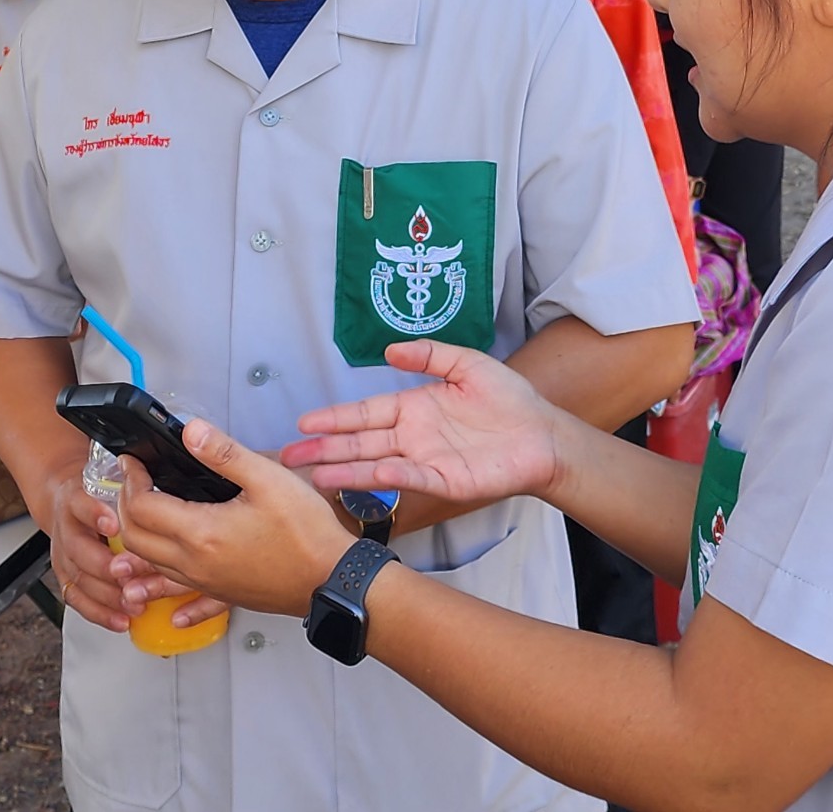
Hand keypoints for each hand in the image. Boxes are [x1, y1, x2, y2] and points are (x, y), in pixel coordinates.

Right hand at [43, 473, 152, 634]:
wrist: (66, 504)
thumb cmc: (97, 494)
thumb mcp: (110, 481)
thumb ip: (132, 488)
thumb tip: (164, 492)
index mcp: (76, 499)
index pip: (81, 504)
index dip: (95, 514)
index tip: (115, 522)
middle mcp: (67, 528)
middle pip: (78, 548)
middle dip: (103, 565)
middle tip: (127, 573)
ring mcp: (63, 555)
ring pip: (79, 578)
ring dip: (106, 595)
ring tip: (132, 603)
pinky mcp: (66, 578)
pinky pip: (78, 600)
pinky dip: (100, 613)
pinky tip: (120, 620)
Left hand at [118, 423, 360, 618]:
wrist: (332, 579)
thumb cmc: (305, 531)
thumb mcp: (268, 479)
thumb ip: (224, 454)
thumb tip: (189, 431)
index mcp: (200, 533)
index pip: (142, 507)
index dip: (130, 481)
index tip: (133, 462)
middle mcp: (194, 564)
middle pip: (136, 540)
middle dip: (125, 508)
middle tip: (133, 482)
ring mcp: (207, 583)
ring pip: (153, 568)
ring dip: (135, 545)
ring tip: (135, 523)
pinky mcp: (222, 593)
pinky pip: (181, 594)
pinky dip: (165, 594)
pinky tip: (170, 606)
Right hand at [282, 340, 561, 506]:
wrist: (543, 433)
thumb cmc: (509, 399)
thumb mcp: (466, 364)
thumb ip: (429, 355)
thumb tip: (389, 350)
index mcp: (413, 410)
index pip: (365, 414)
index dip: (335, 419)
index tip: (304, 423)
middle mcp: (413, 438)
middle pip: (360, 443)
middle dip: (325, 450)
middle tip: (289, 457)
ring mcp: (427, 462)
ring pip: (377, 466)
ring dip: (347, 471)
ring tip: (314, 476)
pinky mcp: (448, 481)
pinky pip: (415, 478)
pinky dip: (393, 477)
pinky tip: (371, 474)